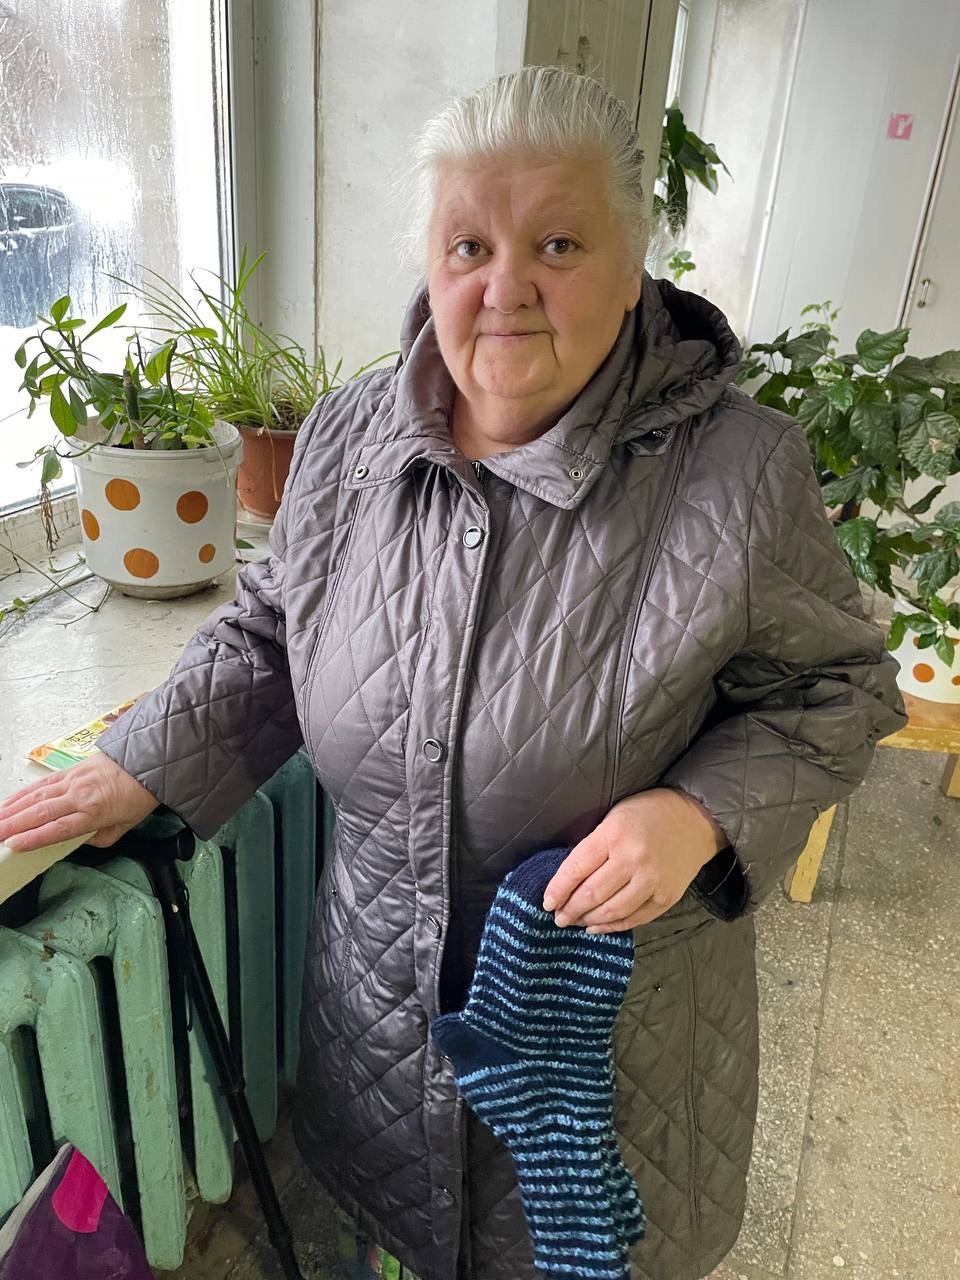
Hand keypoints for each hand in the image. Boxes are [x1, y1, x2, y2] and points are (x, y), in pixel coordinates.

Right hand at [0, 753, 158, 852]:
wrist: (149, 760)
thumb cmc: (139, 794)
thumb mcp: (126, 825)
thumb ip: (102, 837)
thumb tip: (82, 841)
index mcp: (94, 812)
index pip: (58, 829)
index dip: (34, 838)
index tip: (13, 845)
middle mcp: (80, 795)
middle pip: (41, 813)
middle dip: (13, 825)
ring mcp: (74, 781)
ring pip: (37, 796)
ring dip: (12, 809)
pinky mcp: (71, 770)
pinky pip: (43, 783)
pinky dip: (24, 792)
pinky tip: (10, 800)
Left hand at [542, 787, 726, 932]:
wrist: (694, 819)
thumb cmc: (646, 814)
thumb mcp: (613, 817)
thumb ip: (593, 846)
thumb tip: (567, 879)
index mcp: (613, 835)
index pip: (576, 868)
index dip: (557, 889)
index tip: (547, 902)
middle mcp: (633, 859)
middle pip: (592, 894)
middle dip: (570, 910)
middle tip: (558, 918)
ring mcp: (653, 880)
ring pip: (612, 911)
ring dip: (588, 920)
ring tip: (575, 922)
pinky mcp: (667, 897)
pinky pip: (634, 918)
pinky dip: (613, 926)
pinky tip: (598, 927)